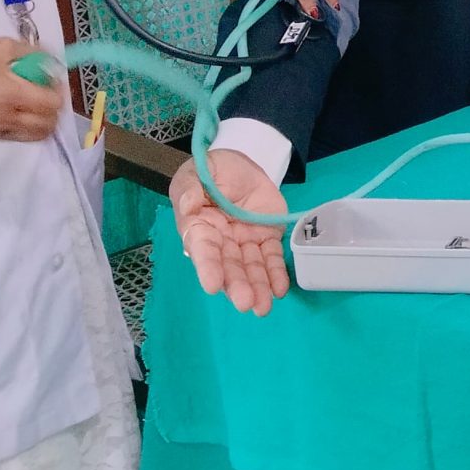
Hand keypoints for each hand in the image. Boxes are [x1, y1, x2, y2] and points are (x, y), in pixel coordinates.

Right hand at [0, 38, 63, 142]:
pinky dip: (24, 126)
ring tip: (31, 103)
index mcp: (11, 95)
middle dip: (53, 110)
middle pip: (48, 125)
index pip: (52, 104)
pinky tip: (14, 109)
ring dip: (41, 121)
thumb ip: (32, 53)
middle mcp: (5, 118)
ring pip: (34, 136)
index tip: (51, 82)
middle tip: (45, 93)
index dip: (58, 92)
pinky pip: (16, 137)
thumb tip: (52, 64)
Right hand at [171, 151, 291, 315]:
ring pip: (251, 267)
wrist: (240, 162)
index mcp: (198, 227)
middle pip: (229, 266)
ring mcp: (245, 241)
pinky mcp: (267, 236)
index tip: (212, 286)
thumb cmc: (210, 170)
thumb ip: (189, 187)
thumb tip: (188, 205)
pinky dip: (277, 273)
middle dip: (237, 285)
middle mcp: (221, 241)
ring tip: (263, 307)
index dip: (208, 267)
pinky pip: (272, 256)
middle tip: (245, 304)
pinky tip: (280, 289)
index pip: (203, 250)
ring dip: (258, 287)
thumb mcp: (194, 172)